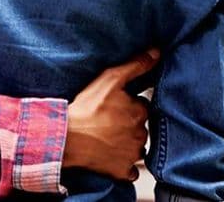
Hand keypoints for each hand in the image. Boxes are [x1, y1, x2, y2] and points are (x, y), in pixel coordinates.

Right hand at [64, 49, 158, 181]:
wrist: (66, 139)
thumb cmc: (86, 109)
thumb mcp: (110, 79)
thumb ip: (136, 66)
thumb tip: (156, 53)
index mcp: (140, 112)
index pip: (142, 107)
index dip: (130, 105)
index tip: (116, 106)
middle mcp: (140, 134)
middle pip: (140, 127)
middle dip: (129, 125)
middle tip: (109, 122)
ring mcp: (132, 155)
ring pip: (137, 148)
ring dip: (128, 144)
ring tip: (108, 139)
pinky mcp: (122, 171)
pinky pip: (130, 171)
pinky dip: (124, 166)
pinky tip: (111, 157)